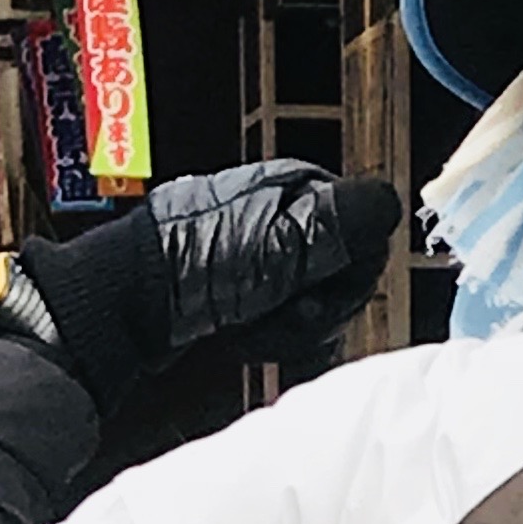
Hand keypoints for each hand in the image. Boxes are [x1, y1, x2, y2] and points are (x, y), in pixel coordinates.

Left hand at [0, 164, 405, 415]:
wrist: (133, 299)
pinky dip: (272, 333)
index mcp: (297, 188)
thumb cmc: (198, 264)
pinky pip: (282, 316)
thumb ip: (346, 221)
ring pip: (314, 300)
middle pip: (341, 273)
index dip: (349, 277)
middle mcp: (281, 212)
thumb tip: (390, 203)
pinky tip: (247, 335)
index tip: (319, 295)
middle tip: (286, 316)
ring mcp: (259, 250)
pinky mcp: (241, 284)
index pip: (364, 236)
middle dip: (319, 307)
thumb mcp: (286, 241)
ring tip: (257, 328)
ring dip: (294, 327)